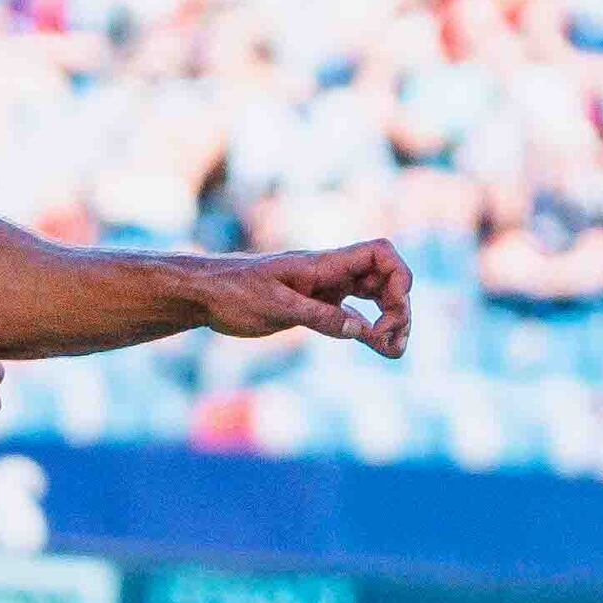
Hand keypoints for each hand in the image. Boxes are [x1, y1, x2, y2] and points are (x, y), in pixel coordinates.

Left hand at [196, 240, 411, 357]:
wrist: (204, 294)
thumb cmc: (233, 293)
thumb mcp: (275, 307)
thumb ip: (318, 316)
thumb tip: (360, 329)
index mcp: (323, 264)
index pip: (379, 252)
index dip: (399, 275)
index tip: (393, 310)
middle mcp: (329, 273)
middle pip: (385, 277)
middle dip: (398, 307)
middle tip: (389, 341)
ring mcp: (324, 288)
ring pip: (374, 296)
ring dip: (390, 319)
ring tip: (393, 350)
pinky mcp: (314, 305)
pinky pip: (353, 313)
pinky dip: (369, 328)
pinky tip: (377, 347)